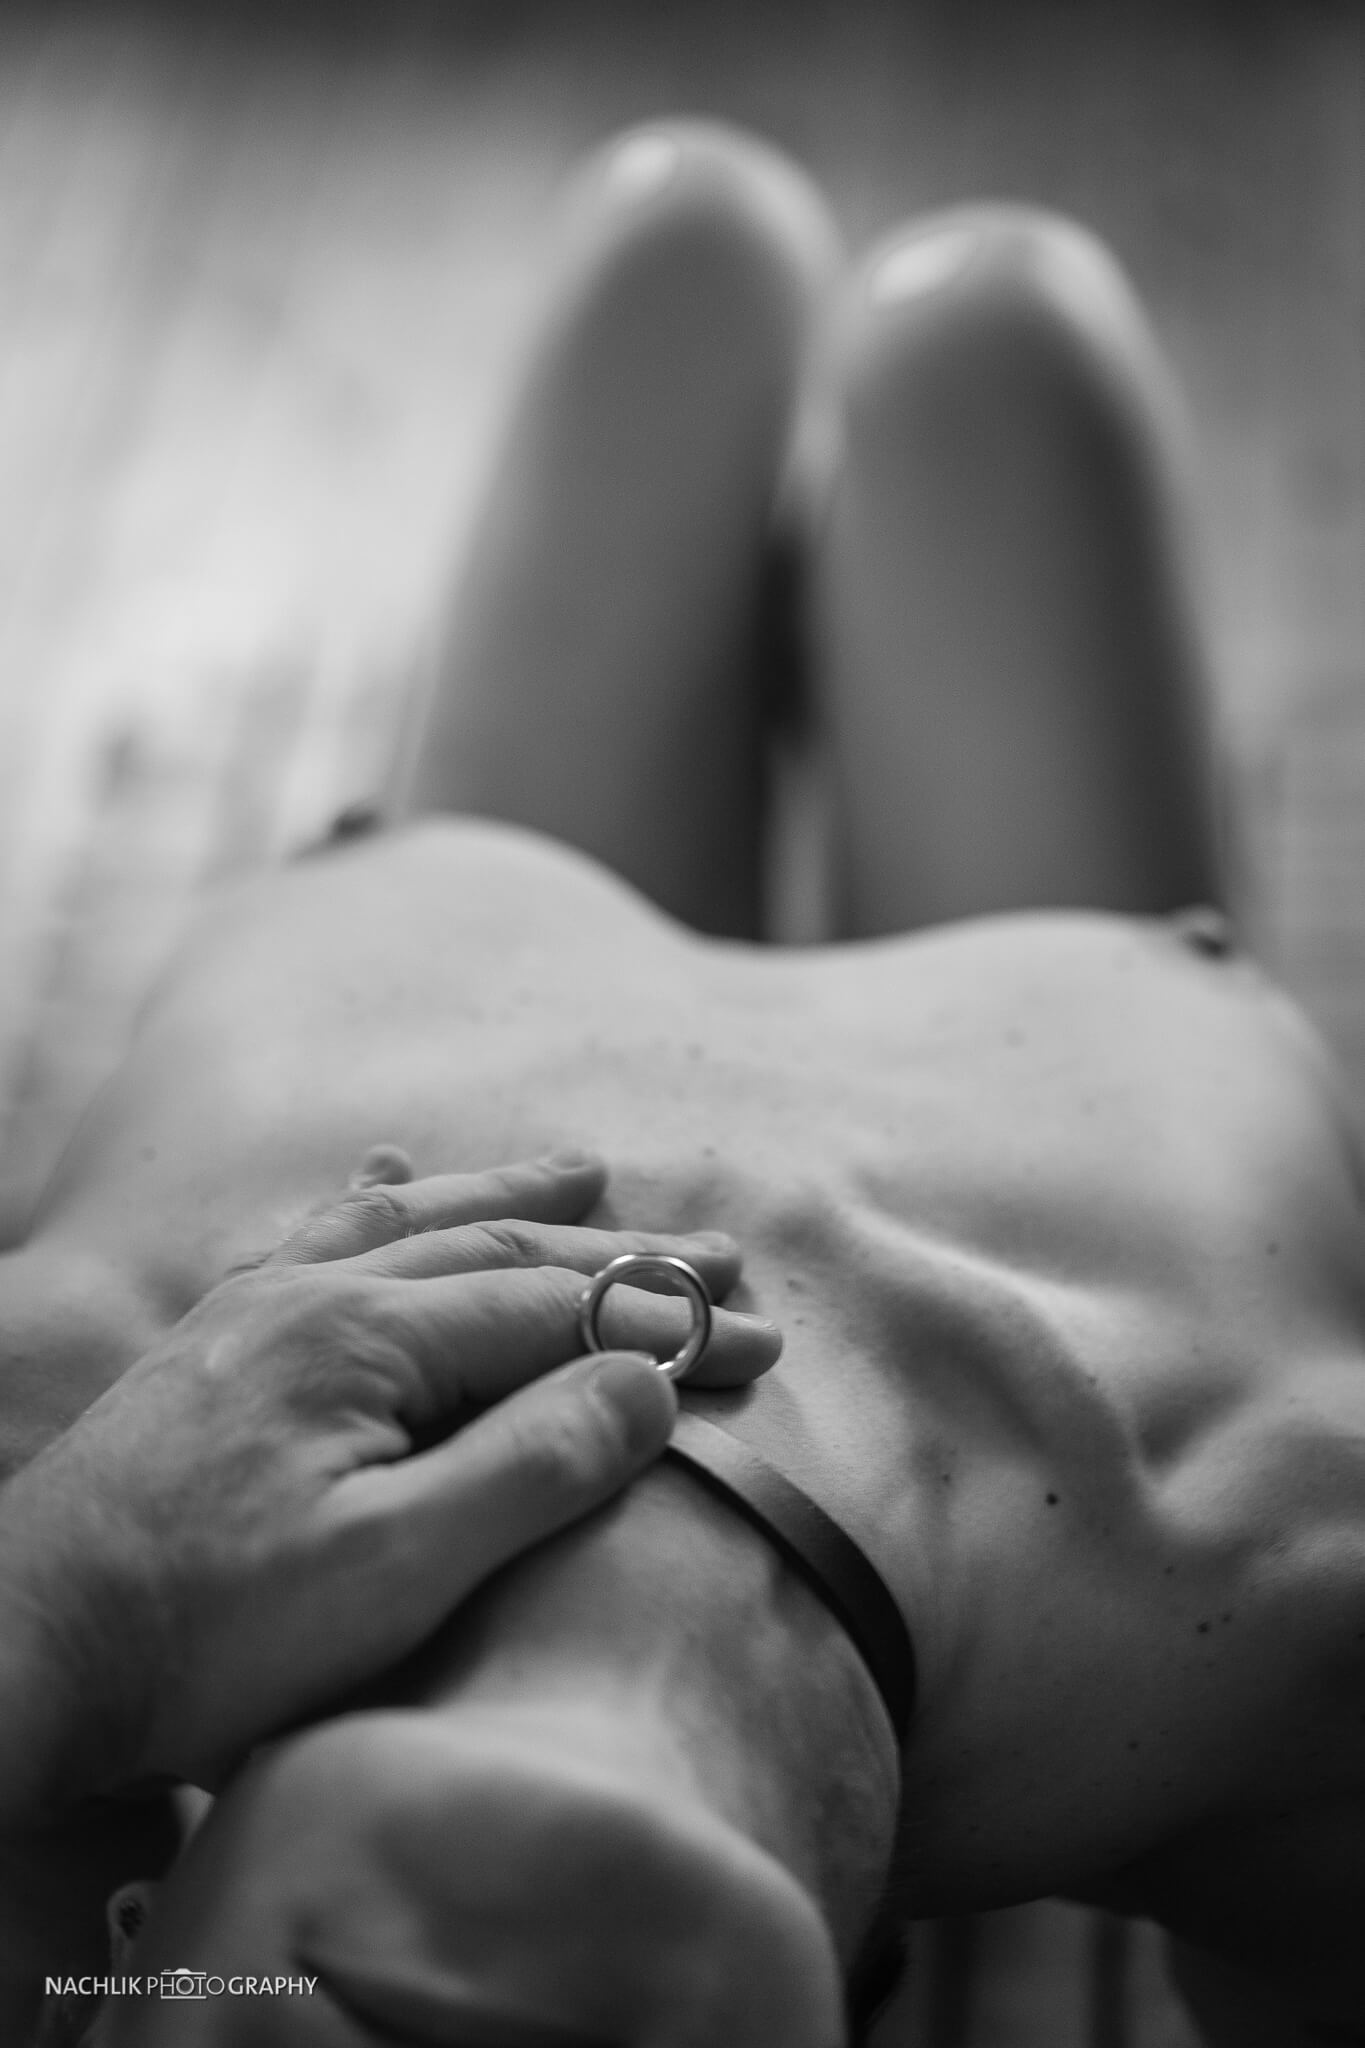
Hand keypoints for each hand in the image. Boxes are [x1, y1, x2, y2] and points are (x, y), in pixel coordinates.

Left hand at [0, 1150, 778, 1822]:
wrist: (27, 1644)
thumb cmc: (210, 1628)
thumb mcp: (395, 1567)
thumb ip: (530, 1465)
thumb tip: (647, 1379)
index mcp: (367, 1336)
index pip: (559, 1313)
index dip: (671, 1326)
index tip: (767, 1342)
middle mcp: (315, 1294)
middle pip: (502, 1251)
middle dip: (624, 1255)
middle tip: (727, 1251)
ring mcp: (259, 1310)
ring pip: (414, 1224)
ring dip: (510, 1198)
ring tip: (585, 1169)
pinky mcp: (218, 1344)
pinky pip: (314, 1239)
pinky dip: (374, 1203)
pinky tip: (383, 1178)